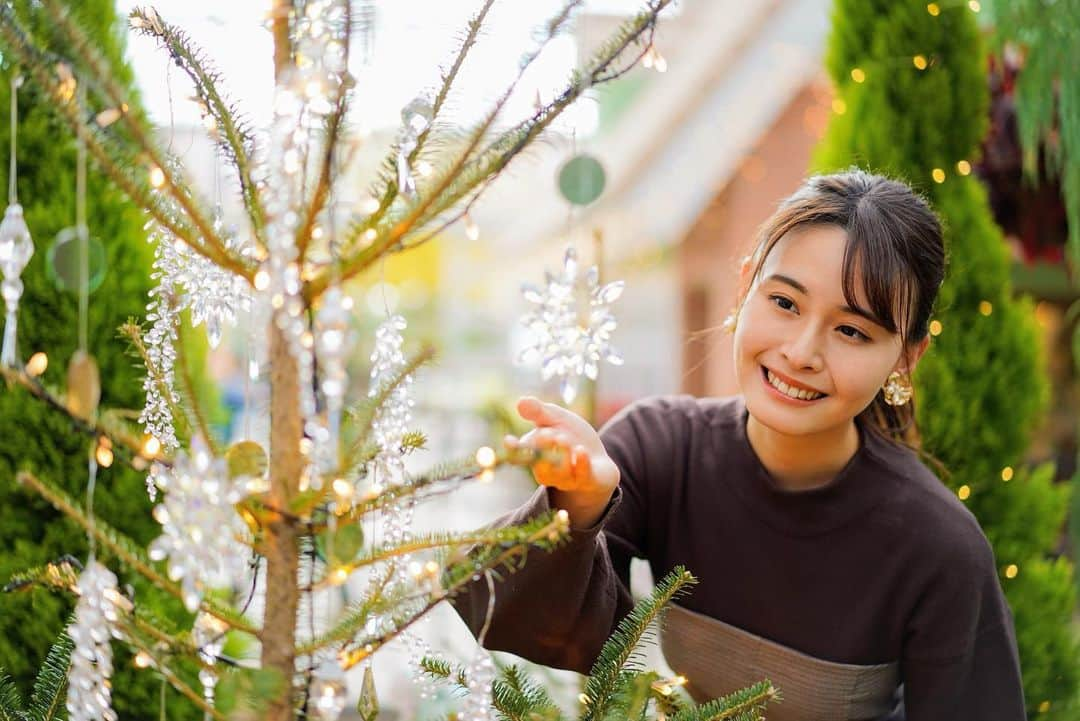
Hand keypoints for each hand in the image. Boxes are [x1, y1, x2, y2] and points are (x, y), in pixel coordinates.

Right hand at [505, 396, 619, 528]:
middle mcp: (547, 470)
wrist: (598, 456)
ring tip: (564, 439)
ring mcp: (566, 479)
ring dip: (561, 454)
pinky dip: (580, 463)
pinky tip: (581, 450)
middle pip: (539, 465)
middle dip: (542, 449)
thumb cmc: (572, 435)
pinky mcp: (587, 481)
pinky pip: (581, 476)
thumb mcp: (556, 418)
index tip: (509, 441)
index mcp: (535, 453)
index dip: (513, 449)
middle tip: (547, 434)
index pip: (518, 455)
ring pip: (559, 474)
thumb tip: (520, 402)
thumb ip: (539, 411)